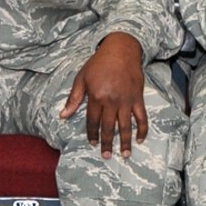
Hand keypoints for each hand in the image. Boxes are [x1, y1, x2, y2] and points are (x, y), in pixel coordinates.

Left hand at [62, 32, 149, 157]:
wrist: (121, 49)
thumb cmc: (99, 63)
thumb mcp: (82, 78)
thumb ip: (74, 98)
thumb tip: (63, 116)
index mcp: (96, 96)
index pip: (92, 121)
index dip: (92, 134)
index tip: (92, 143)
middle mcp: (111, 101)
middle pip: (109, 127)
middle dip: (107, 143)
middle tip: (106, 156)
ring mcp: (126, 100)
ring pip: (126, 126)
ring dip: (125, 142)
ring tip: (125, 154)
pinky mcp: (138, 98)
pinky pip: (142, 117)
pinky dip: (142, 129)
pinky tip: (140, 139)